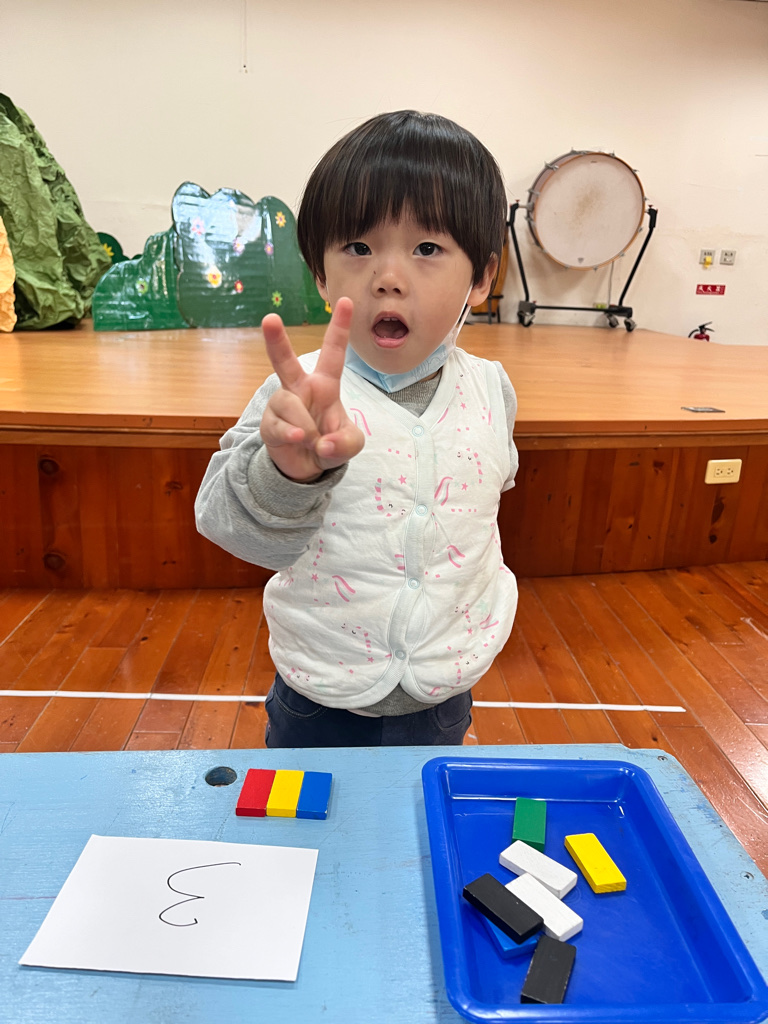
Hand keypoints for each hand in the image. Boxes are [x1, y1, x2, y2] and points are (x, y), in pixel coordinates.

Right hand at [260, 298, 364, 481]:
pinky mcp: (269, 424)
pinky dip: (294, 436)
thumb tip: (322, 443)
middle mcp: (299, 389)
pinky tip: (300, 440)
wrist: (307, 467)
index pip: (333, 352)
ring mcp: (281, 405)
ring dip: (307, 427)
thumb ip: (345, 442)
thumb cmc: (330, 443)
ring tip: (312, 439)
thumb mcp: (350, 444)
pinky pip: (281, 426)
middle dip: (276, 341)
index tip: (345, 301)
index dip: (339, 327)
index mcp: (324, 384)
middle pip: (286, 361)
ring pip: (291, 405)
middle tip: (269, 319)